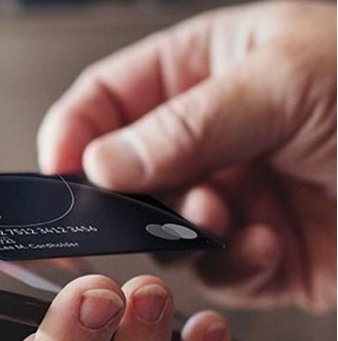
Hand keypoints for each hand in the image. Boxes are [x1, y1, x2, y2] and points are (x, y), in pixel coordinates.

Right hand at [38, 0, 335, 311]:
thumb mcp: (281, 81)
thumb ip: (181, 123)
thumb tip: (98, 161)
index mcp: (208, 68)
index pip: (110, 97)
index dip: (76, 131)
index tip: (59, 170)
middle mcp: (215, 136)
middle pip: (126, 173)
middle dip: (132, 195)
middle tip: (141, 206)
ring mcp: (239, 197)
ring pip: (164, 231)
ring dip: (186, 232)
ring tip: (223, 218)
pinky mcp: (267, 256)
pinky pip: (217, 272)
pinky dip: (232, 267)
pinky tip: (266, 246)